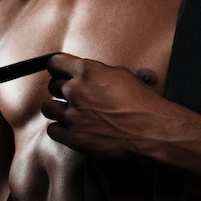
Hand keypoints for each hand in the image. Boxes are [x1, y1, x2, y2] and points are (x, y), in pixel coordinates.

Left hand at [41, 53, 170, 159]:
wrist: (152, 131)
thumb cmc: (143, 104)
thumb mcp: (121, 75)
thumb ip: (97, 72)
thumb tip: (85, 72)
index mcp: (88, 72)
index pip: (55, 63)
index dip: (56, 68)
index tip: (58, 72)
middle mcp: (76, 91)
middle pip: (52, 86)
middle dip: (61, 91)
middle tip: (73, 97)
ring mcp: (73, 115)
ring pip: (47, 108)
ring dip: (56, 109)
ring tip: (69, 113)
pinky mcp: (74, 137)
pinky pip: (52, 130)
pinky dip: (59, 129)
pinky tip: (69, 128)